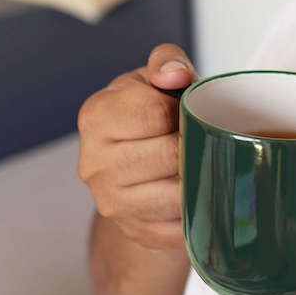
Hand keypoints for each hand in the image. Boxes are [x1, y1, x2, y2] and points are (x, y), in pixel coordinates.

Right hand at [78, 45, 199, 250]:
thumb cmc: (150, 116)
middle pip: (172, 155)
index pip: (156, 112)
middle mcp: (94, 163)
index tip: (184, 111)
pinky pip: (186, 223)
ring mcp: (113, 204)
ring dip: (201, 177)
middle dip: (195, 144)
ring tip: (199, 163)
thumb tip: (174, 74)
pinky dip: (201, 208)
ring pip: (181, 193)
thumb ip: (167, 61)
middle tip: (199, 138)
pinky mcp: (137, 233)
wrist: (136, 171)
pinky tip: (196, 192)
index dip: (183, 109)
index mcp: (96, 116)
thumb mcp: (154, 79)